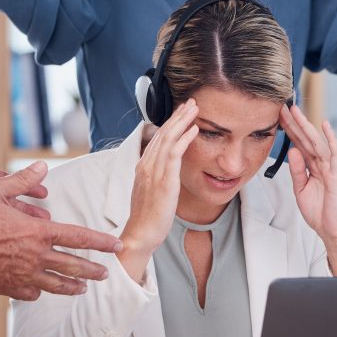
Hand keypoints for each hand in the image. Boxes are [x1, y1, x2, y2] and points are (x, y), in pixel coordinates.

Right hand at [0, 162, 122, 300]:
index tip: (116, 246)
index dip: (101, 243)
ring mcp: (23, 274)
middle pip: (73, 265)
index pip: (78, 238)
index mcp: (37, 232)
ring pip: (56, 284)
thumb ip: (22, 180)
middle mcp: (35, 256)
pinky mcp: (9, 287)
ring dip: (73, 286)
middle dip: (93, 269)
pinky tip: (42, 291)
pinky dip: (39, 292)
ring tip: (83, 289)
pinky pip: (31, 292)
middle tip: (106, 273)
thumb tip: (42, 167)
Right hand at [119, 100, 198, 281]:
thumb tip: (168, 168)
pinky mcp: (163, 180)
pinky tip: (194, 129)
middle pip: (162, 133)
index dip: (170, 123)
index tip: (182, 112)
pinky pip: (174, 153)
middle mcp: (146, 165)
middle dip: (177, 115)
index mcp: (143, 166)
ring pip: (168, 138)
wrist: (141, 233)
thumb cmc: (148, 216)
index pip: (157, 138)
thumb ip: (157, 176)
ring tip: (195, 109)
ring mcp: (154, 171)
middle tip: (191, 102)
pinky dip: (184, 138)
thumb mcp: (151, 190)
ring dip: (182, 121)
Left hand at [278, 104, 336, 275]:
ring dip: (307, 126)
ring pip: (317, 143)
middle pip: (306, 139)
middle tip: (282, 106)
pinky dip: (331, 140)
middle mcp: (322, 165)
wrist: (333, 232)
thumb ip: (297, 171)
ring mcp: (330, 169)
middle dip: (295, 123)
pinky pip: (335, 156)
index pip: (299, 144)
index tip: (278, 116)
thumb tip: (293, 151)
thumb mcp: (301, 190)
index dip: (289, 130)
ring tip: (296, 111)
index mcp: (312, 168)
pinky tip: (326, 126)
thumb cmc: (320, 213)